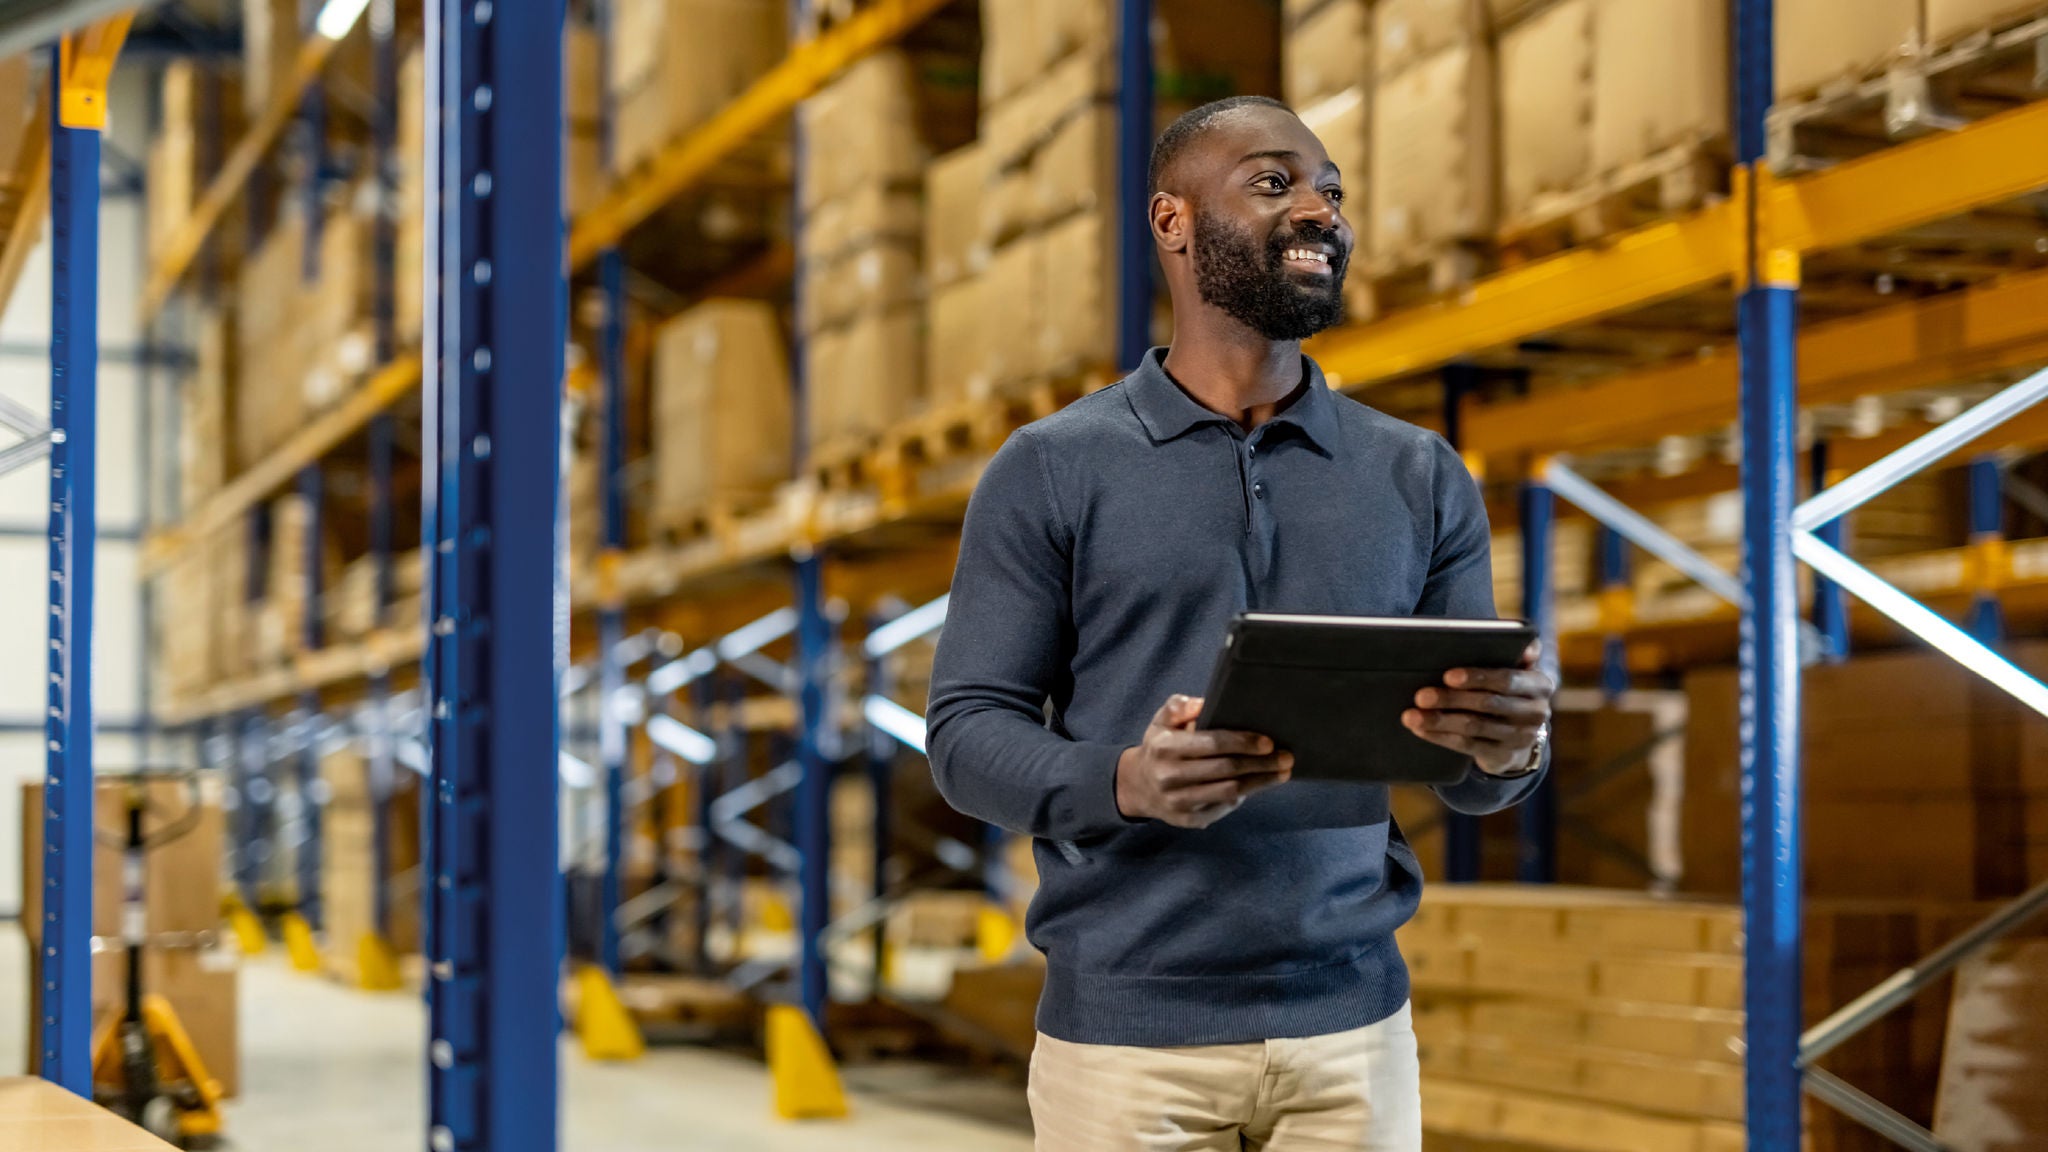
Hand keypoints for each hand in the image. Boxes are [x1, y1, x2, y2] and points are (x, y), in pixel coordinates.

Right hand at [1116, 694, 1293, 827]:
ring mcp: (1178, 801)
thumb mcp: (1162, 721)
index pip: (1211, 743)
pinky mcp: (1187, 820)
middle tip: (1286, 756)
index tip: (1268, 741)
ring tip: (1282, 772)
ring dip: (1260, 782)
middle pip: (1226, 769)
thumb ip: (1178, 707)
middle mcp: (1169, 776)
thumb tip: (1203, 704)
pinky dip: (1244, 796)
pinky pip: (1223, 808)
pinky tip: (1259, 785)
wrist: (1138, 786)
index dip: (1242, 743)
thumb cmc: (1160, 747)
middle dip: (1260, 763)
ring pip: (1229, 792)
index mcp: (1164, 747)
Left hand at [1401, 640, 1554, 777]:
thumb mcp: (1517, 670)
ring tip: (1411, 716)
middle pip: (1487, 704)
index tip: (1448, 676)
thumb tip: (1524, 647)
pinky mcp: (1503, 755)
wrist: (1519, 734)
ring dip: (1439, 721)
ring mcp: (1520, 737)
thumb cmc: (1508, 689)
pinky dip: (1441, 737)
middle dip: (1451, 699)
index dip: (1477, 678)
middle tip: (1421, 696)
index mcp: (1539, 684)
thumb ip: (1517, 650)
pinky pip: (1467, 745)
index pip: (1507, 680)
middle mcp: (1536, 712)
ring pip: (1474, 726)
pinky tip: (1421, 730)